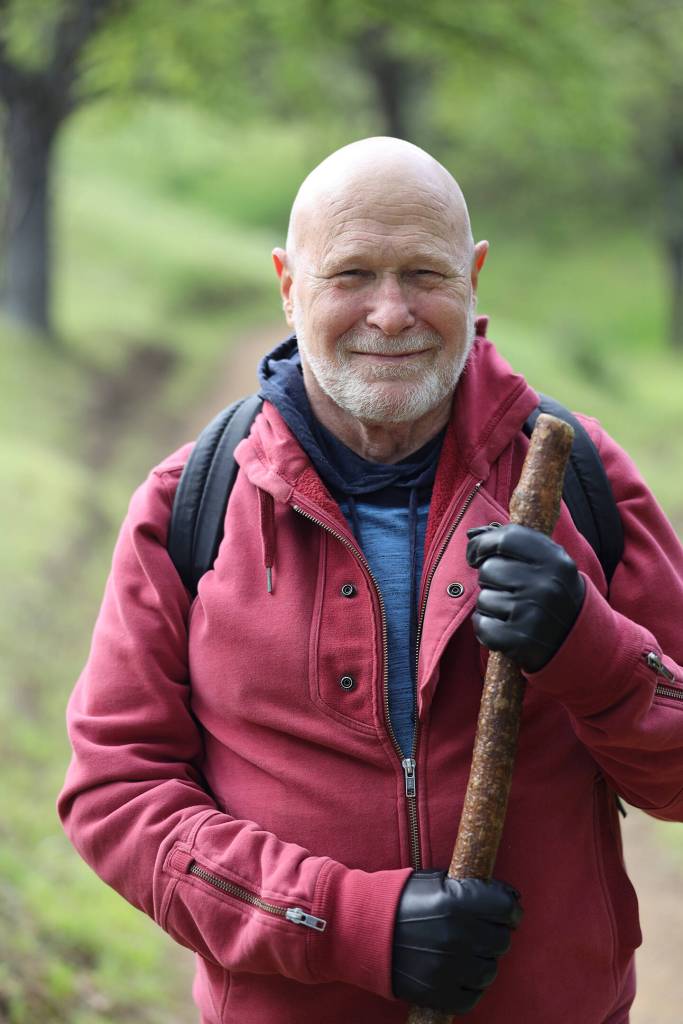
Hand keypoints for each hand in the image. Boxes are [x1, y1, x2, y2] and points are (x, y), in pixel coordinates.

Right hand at [392, 871, 521, 1013]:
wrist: (361, 928)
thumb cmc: (399, 900)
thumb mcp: (433, 881)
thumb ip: (467, 889)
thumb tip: (504, 897)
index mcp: (455, 902)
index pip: (505, 907)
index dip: (511, 908)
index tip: (510, 910)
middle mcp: (455, 936)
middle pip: (501, 940)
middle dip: (497, 932)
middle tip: (485, 929)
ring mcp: (447, 968)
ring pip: (490, 969)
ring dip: (484, 960)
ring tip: (470, 951)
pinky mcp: (437, 993)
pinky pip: (473, 996)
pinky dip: (471, 986)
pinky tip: (461, 972)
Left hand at [466, 523, 584, 672]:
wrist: (577, 636)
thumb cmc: (551, 590)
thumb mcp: (546, 560)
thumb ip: (512, 541)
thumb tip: (472, 534)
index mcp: (554, 559)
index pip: (505, 538)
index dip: (482, 544)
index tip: (477, 555)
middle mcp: (546, 584)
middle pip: (488, 569)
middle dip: (490, 579)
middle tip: (509, 589)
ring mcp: (534, 612)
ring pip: (483, 598)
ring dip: (490, 605)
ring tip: (512, 610)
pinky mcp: (521, 639)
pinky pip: (482, 624)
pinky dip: (486, 627)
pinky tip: (504, 627)